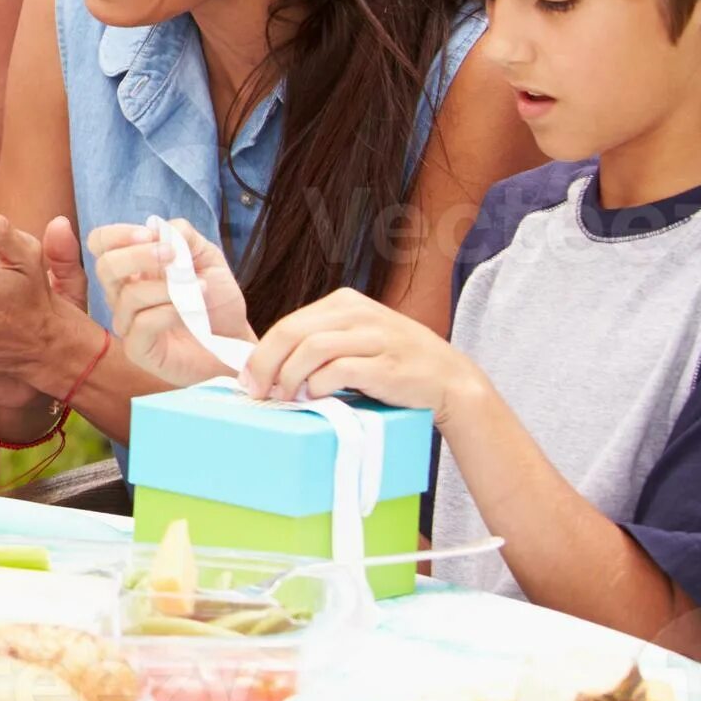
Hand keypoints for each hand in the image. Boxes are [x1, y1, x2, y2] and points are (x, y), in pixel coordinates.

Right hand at [89, 218, 252, 390]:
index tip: (149, 235)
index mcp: (132, 267)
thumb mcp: (207, 256)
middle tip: (172, 255)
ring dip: (166, 287)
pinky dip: (168, 312)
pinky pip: (141, 325)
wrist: (234, 338)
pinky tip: (191, 311)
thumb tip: (159, 228)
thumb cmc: (216, 298)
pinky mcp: (138, 349)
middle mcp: (121, 293)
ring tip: (198, 288)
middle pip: (105, 267)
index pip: (100, 243)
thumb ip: (184, 236)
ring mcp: (127, 322)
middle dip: (138, 256)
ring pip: (128, 296)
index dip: (117, 235)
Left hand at [241, 287, 482, 421]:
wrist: (451, 380)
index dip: (261, 353)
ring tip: (285, 398)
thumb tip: (268, 367)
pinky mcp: (388, 364)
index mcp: (345, 303)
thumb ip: (319, 344)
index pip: (288, 324)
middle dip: (266, 365)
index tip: (248, 379)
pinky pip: (340, 369)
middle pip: (292, 333)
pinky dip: (320, 385)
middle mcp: (358, 312)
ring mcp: (375, 336)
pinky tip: (315, 397)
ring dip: (290, 377)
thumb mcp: (356, 340)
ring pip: (312, 349)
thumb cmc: (395, 364)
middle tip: (257, 392)